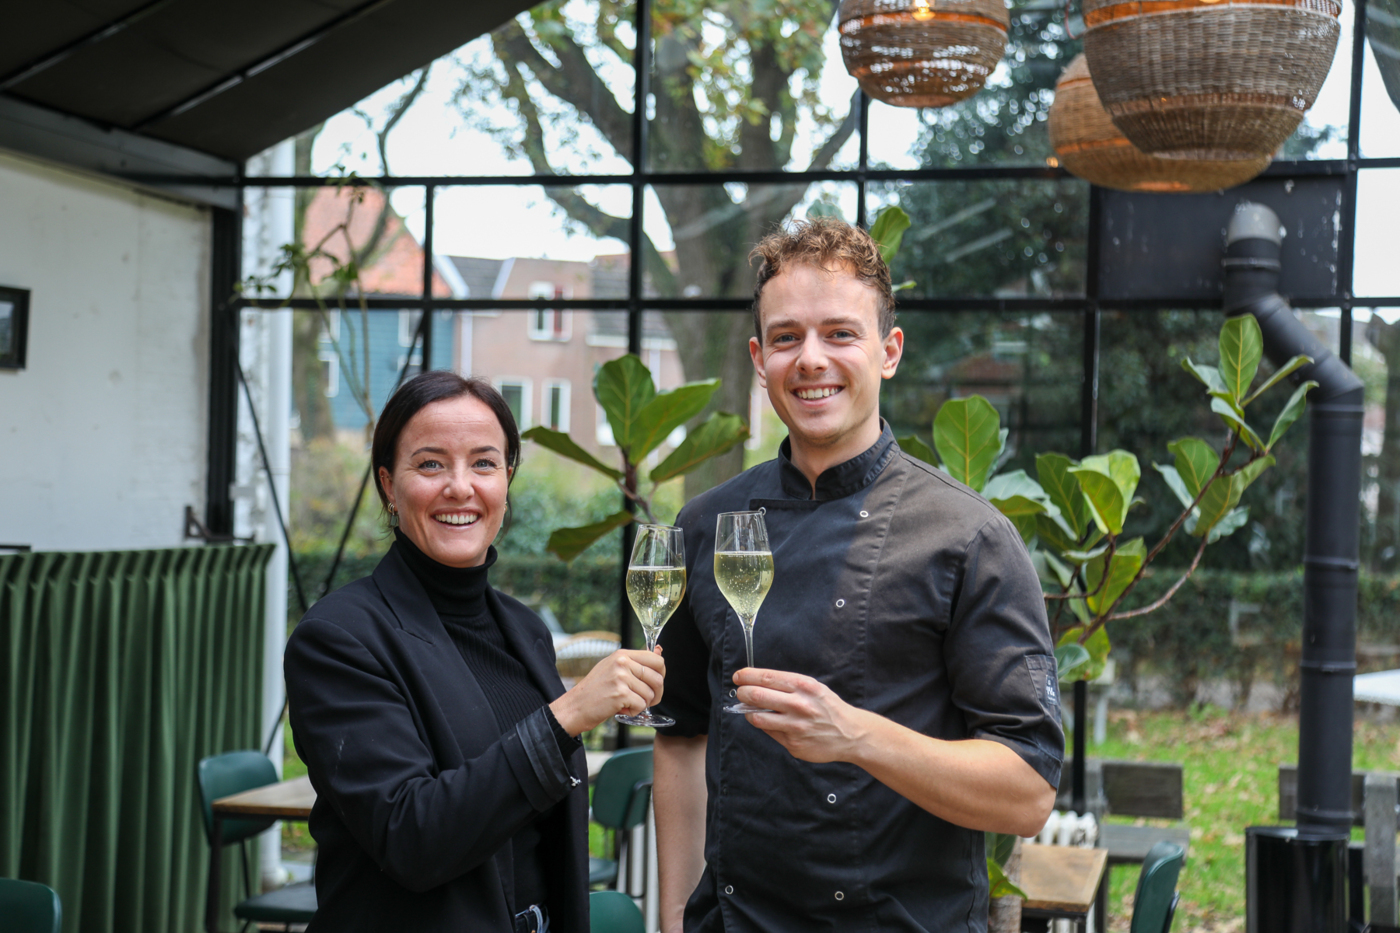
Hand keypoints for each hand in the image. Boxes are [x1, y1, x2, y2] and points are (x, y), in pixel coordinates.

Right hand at [550, 647, 664, 735]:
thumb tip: (660, 650)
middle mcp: (622, 663)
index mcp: (622, 655)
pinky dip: (634, 711)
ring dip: (642, 704)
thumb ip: (636, 661)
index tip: (654, 684)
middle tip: (645, 700)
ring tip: (626, 703)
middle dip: (656, 694)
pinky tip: (621, 709)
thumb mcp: (614, 668)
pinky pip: (641, 705)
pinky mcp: (620, 694)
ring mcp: (621, 677)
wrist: (576, 706)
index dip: (661, 674)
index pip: (656, 660)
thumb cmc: (596, 690)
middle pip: (657, 679)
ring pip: (650, 694)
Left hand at [733, 667, 870, 763]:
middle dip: (743, 693)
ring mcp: (795, 726)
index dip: (747, 676)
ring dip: (749, 712)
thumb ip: (787, 686)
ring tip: (751, 710)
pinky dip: (765, 726)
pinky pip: (769, 733)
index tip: (738, 676)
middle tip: (741, 693)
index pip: (766, 677)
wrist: (851, 733)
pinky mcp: (793, 744)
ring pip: (757, 717)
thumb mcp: (813, 688)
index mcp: (803, 686)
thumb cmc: (828, 707)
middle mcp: (798, 704)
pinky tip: (771, 723)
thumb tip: (757, 685)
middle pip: (757, 695)